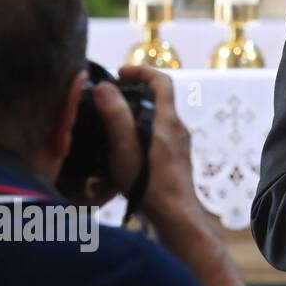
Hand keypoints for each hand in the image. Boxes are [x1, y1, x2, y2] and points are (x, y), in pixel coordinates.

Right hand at [110, 64, 198, 223]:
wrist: (175, 215)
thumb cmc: (150, 182)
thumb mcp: (125, 147)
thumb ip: (115, 116)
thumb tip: (106, 86)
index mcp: (168, 120)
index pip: (162, 81)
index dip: (141, 71)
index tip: (120, 72)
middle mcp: (178, 129)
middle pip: (157, 102)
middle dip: (131, 98)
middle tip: (108, 103)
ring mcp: (179, 146)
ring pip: (154, 124)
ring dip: (132, 123)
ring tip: (108, 134)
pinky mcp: (175, 161)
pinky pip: (155, 144)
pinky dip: (137, 144)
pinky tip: (120, 160)